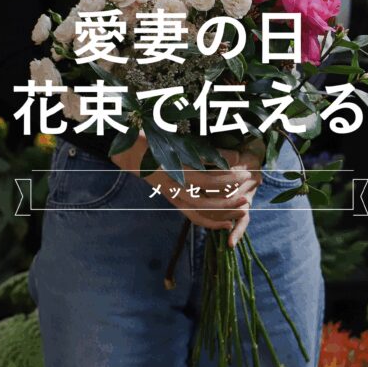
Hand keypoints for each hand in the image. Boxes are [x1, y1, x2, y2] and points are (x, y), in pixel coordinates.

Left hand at [111, 133, 261, 246]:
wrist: (120, 142)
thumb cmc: (143, 159)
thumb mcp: (161, 176)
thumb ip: (180, 185)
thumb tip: (202, 190)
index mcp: (170, 195)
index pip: (195, 215)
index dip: (214, 222)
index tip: (231, 224)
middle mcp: (172, 188)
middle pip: (204, 204)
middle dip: (228, 205)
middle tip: (247, 199)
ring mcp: (173, 171)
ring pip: (207, 184)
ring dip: (230, 181)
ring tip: (245, 174)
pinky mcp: (174, 154)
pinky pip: (203, 160)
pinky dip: (222, 160)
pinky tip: (233, 155)